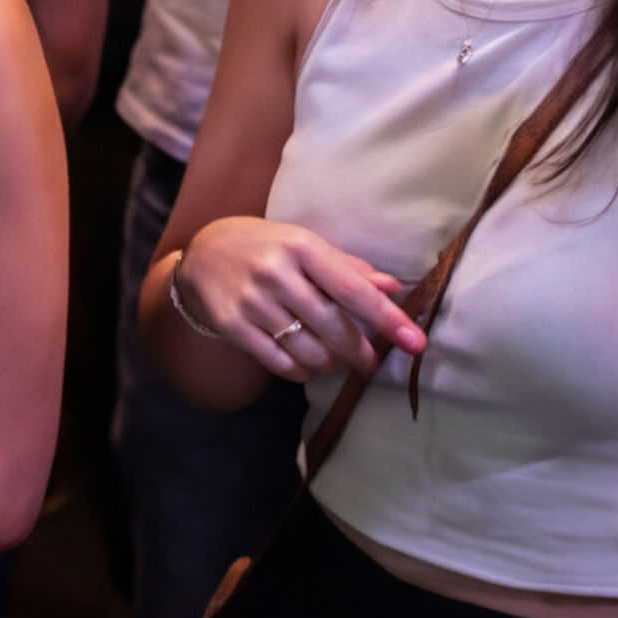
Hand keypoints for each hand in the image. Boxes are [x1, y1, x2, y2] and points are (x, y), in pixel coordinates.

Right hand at [170, 212, 424, 382]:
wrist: (201, 254)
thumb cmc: (265, 248)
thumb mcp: (304, 244)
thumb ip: (348, 268)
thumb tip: (392, 288)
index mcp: (299, 246)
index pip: (352, 289)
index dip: (388, 319)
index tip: (416, 343)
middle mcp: (275, 272)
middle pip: (333, 327)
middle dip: (360, 352)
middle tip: (371, 362)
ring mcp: (251, 301)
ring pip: (309, 352)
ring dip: (331, 364)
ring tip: (334, 360)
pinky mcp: (233, 326)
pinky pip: (281, 364)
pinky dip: (303, 372)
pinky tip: (307, 364)